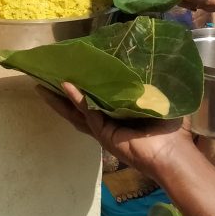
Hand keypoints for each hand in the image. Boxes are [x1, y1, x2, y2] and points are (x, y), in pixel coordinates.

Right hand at [37, 81, 192, 181]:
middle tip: (44, 78)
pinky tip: (65, 84)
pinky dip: (75, 98)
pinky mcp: (104, 133)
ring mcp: (103, 129)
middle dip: (60, 95)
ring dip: (58, 98)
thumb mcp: (158, 101)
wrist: (173, 153)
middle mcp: (108, 122)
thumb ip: (146, 87)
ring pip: (75, 111)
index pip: (96, 100)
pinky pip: (86, 111)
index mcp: (120, 115)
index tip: (72, 70)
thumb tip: (146, 62)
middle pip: (77, 108)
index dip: (83, 87)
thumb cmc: (170, 128)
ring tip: (41, 85)